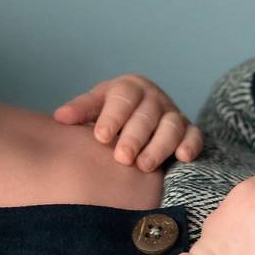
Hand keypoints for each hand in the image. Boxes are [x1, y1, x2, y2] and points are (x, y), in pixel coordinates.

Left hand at [53, 73, 203, 170]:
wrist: (137, 115)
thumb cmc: (111, 114)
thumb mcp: (96, 106)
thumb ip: (80, 111)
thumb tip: (60, 118)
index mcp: (129, 88)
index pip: (123, 98)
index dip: (113, 117)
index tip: (101, 136)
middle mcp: (154, 98)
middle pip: (147, 115)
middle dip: (135, 137)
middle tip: (122, 157)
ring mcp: (173, 114)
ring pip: (171, 126)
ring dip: (159, 146)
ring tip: (143, 166)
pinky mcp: (188, 130)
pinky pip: (194, 136)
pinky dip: (190, 145)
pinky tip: (182, 157)